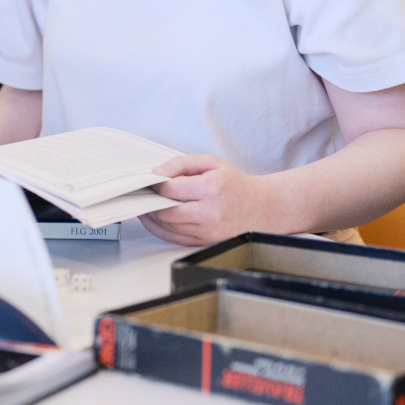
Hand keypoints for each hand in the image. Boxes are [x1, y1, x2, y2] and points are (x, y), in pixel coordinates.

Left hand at [140, 154, 284, 245]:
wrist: (262, 208)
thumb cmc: (235, 184)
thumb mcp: (211, 162)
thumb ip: (181, 163)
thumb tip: (157, 173)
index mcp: (210, 189)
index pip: (170, 189)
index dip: (154, 184)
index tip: (148, 181)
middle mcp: (209, 213)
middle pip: (165, 211)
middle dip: (148, 201)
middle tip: (141, 193)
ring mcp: (208, 231)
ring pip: (167, 227)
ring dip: (151, 216)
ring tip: (145, 205)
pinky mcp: (206, 241)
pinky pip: (174, 238)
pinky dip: (160, 229)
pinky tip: (154, 219)